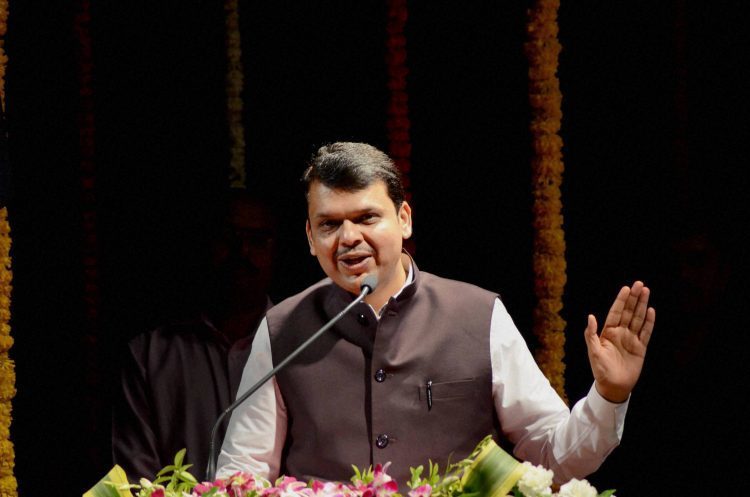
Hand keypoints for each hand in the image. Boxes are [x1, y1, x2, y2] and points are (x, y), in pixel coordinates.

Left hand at [585, 281, 654, 402]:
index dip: (621, 300)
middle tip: (639, 284)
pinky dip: (649, 322)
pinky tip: (651, 311)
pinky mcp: (640, 348)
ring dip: (642, 305)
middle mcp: (620, 333)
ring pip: (638, 319)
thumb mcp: (593, 352)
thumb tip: (590, 316)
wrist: (613, 386)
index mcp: (608, 332)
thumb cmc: (600, 370)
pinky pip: (646, 332)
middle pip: (628, 312)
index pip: (616, 312)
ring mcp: (631, 339)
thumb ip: (591, 334)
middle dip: (634, 298)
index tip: (625, 288)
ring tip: (646, 291)